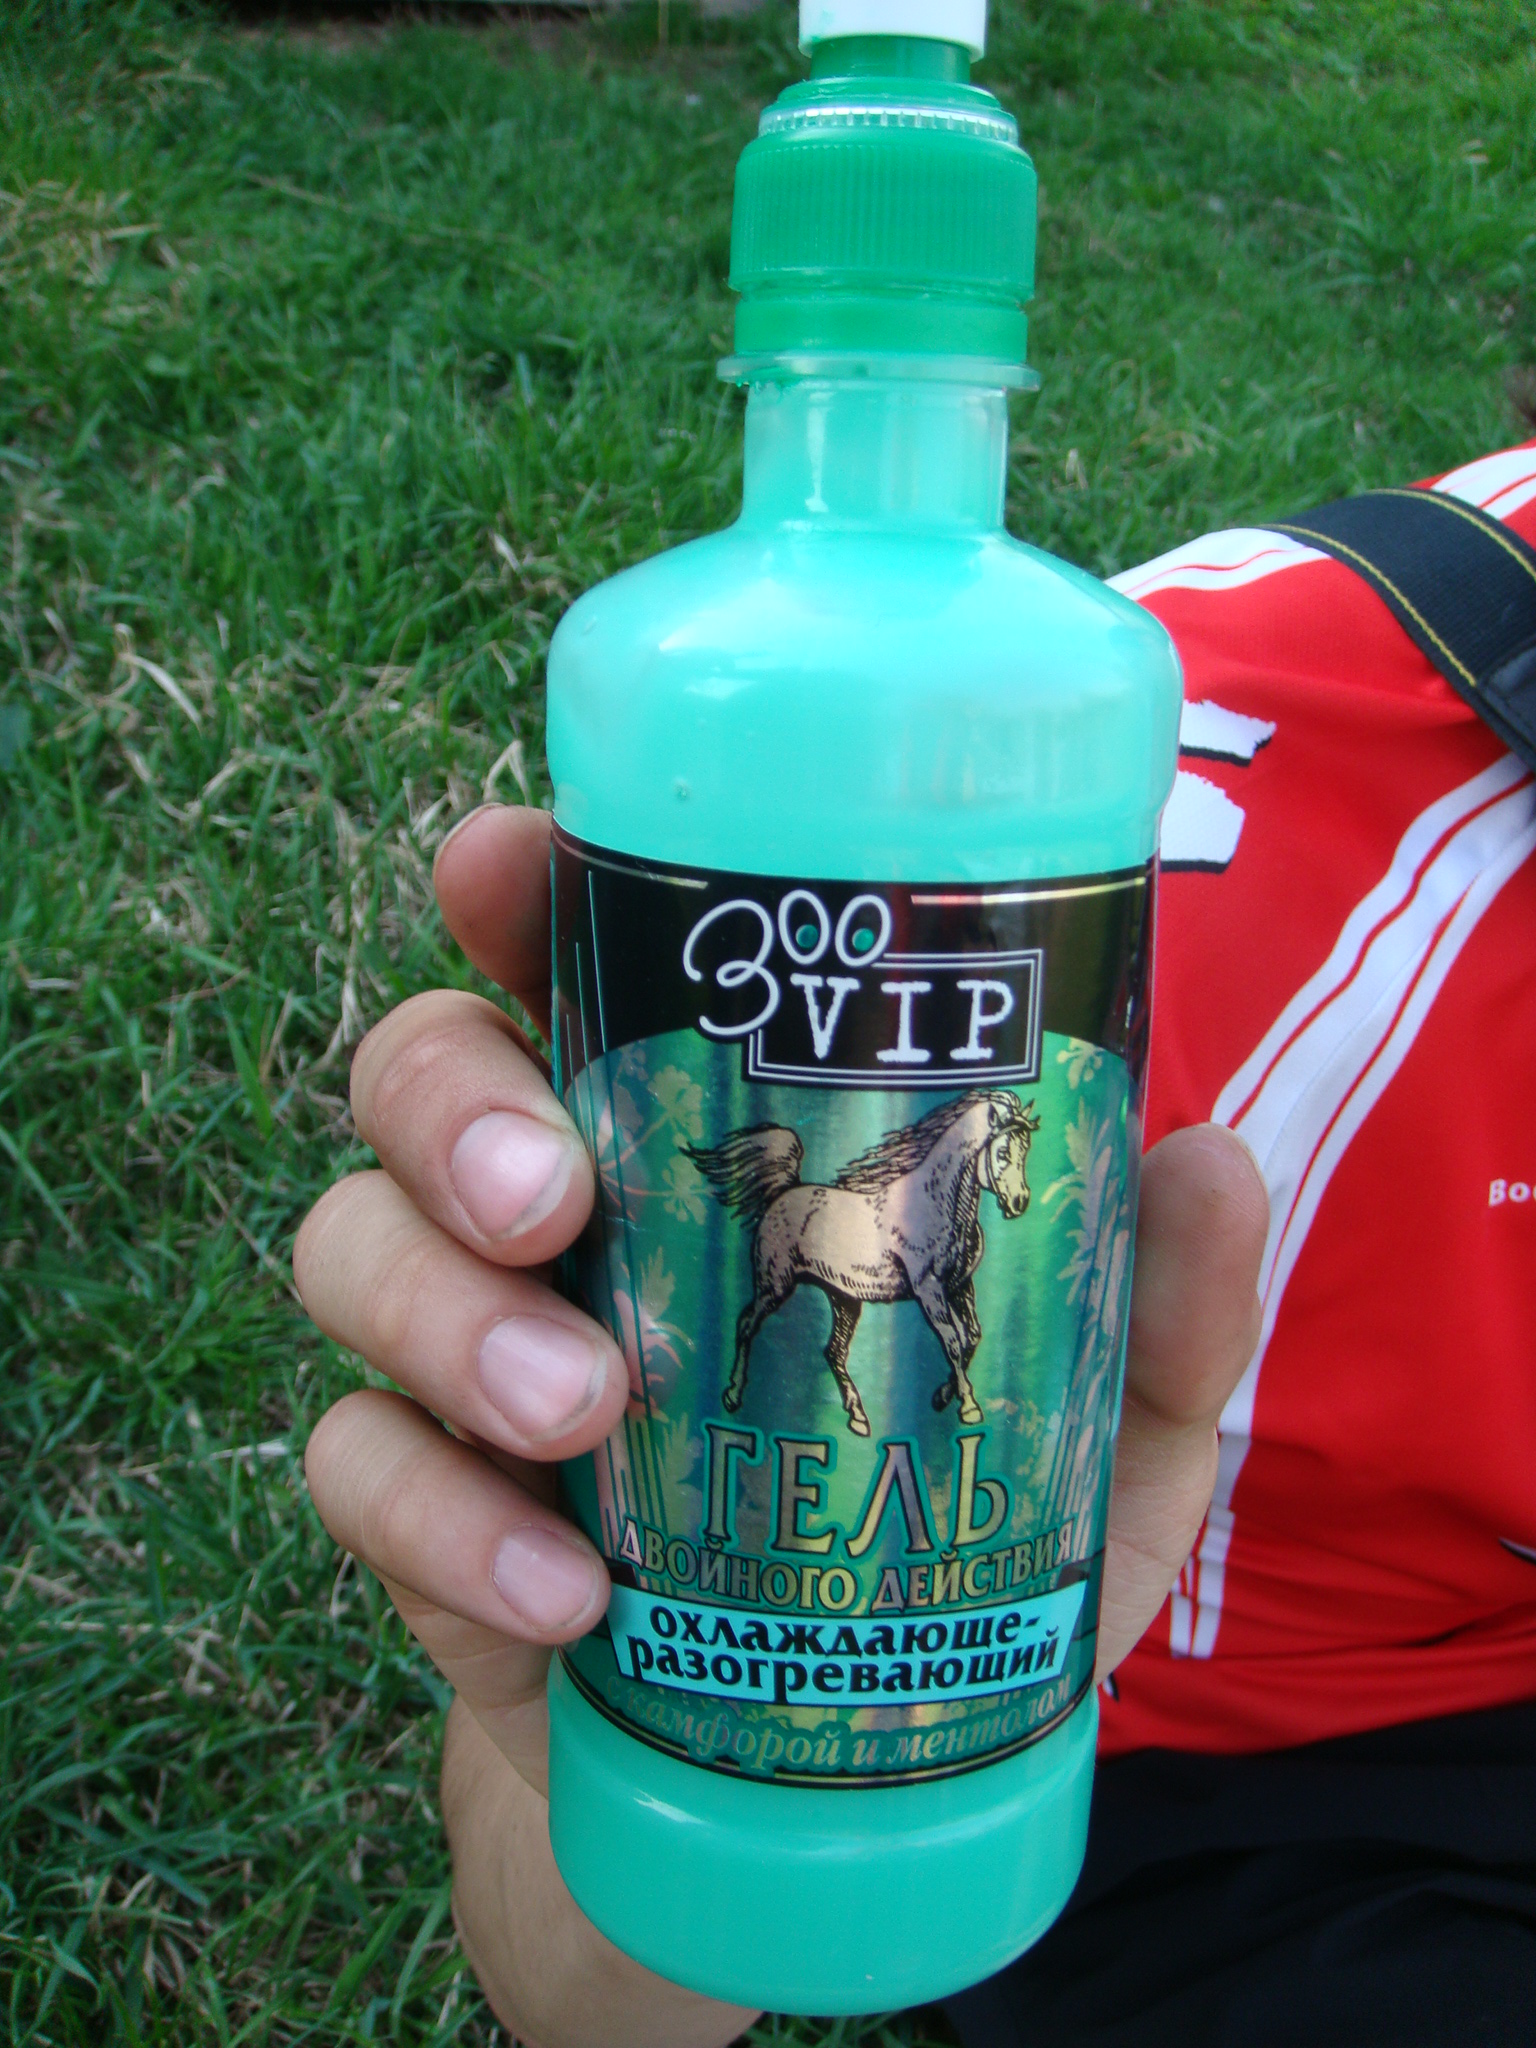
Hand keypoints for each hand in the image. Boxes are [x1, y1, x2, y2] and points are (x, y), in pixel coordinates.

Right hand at [294, 803, 1266, 2047]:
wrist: (813, 1785)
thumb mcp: (1088, 1446)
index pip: (572, 966)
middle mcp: (555, 1219)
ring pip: (349, 1250)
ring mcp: (466, 1362)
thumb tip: (1207, 1163)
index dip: (512, 891)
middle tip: (551, 1195)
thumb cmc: (936, 1558)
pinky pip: (353, 1472)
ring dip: (443, 1311)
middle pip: (413, 1073)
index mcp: (692, 1144)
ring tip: (574, 1405)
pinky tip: (563, 1595)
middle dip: (455, 1106)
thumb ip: (1153, 1317)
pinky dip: (441, 1521)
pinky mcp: (423, 1521)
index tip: (496, 865)